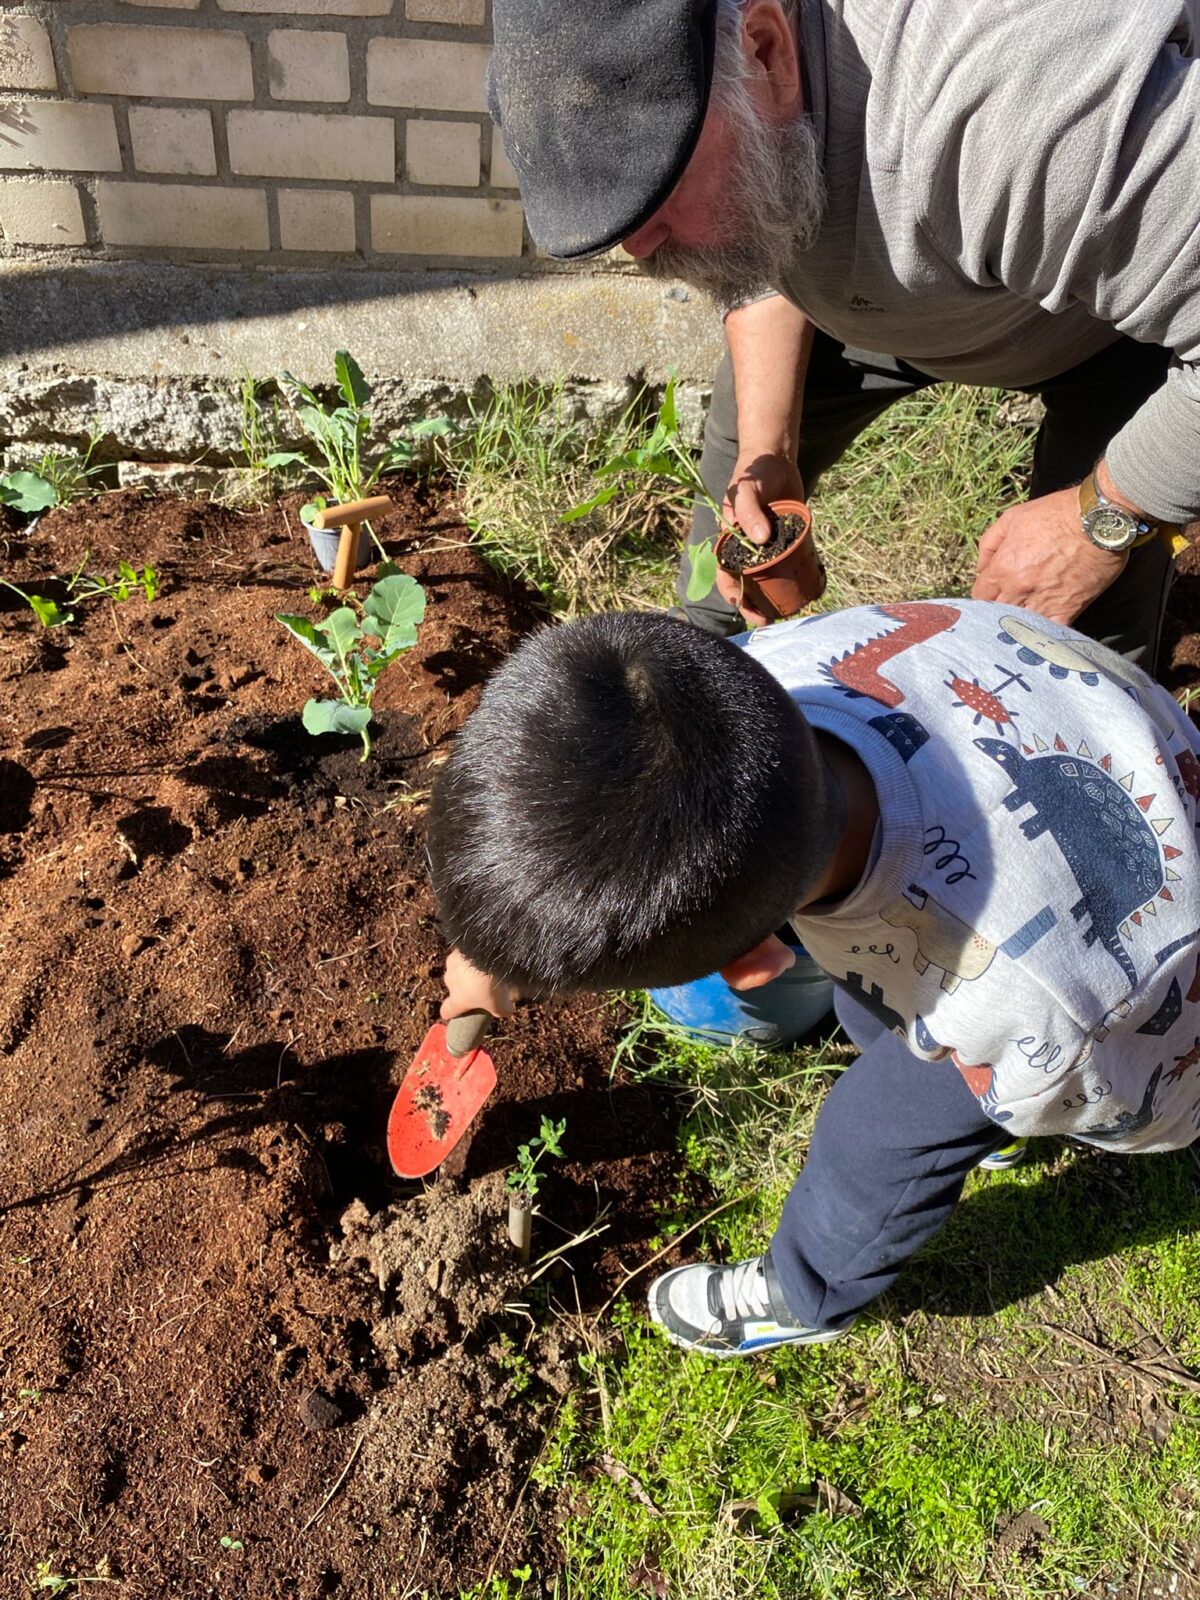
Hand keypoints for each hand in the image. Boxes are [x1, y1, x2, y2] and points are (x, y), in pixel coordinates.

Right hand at [440, 948, 515, 1021]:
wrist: (485, 957)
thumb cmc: (489, 986)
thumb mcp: (500, 1004)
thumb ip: (502, 1011)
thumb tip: (507, 1011)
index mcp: (457, 1000)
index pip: (446, 1011)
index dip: (451, 1013)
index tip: (457, 1012)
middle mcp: (450, 983)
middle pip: (454, 988)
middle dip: (465, 988)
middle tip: (482, 986)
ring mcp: (452, 965)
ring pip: (458, 971)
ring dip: (468, 971)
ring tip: (485, 968)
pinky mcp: (457, 948)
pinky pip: (464, 955)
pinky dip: (471, 957)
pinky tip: (484, 956)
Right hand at [714, 448, 805, 625]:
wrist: (776, 458)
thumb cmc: (753, 473)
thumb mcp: (746, 490)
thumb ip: (749, 512)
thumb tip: (761, 540)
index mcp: (729, 542)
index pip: (725, 574)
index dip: (733, 595)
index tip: (746, 608)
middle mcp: (747, 548)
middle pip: (747, 584)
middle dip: (754, 605)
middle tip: (769, 621)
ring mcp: (768, 546)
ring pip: (769, 578)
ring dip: (775, 597)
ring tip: (787, 612)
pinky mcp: (787, 539)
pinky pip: (790, 562)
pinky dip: (797, 576)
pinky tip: (807, 590)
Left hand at [972, 485, 1125, 623]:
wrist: (1100, 519)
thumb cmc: (1057, 514)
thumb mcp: (1012, 518)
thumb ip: (989, 544)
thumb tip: (980, 568)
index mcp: (1003, 568)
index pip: (980, 594)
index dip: (986, 592)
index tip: (993, 590)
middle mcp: (1019, 590)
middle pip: (996, 612)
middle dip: (998, 607)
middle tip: (1008, 602)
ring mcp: (1043, 603)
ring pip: (1019, 624)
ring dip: (1018, 621)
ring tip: (1022, 615)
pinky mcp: (1068, 610)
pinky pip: (1049, 631)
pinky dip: (1043, 632)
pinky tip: (1041, 630)